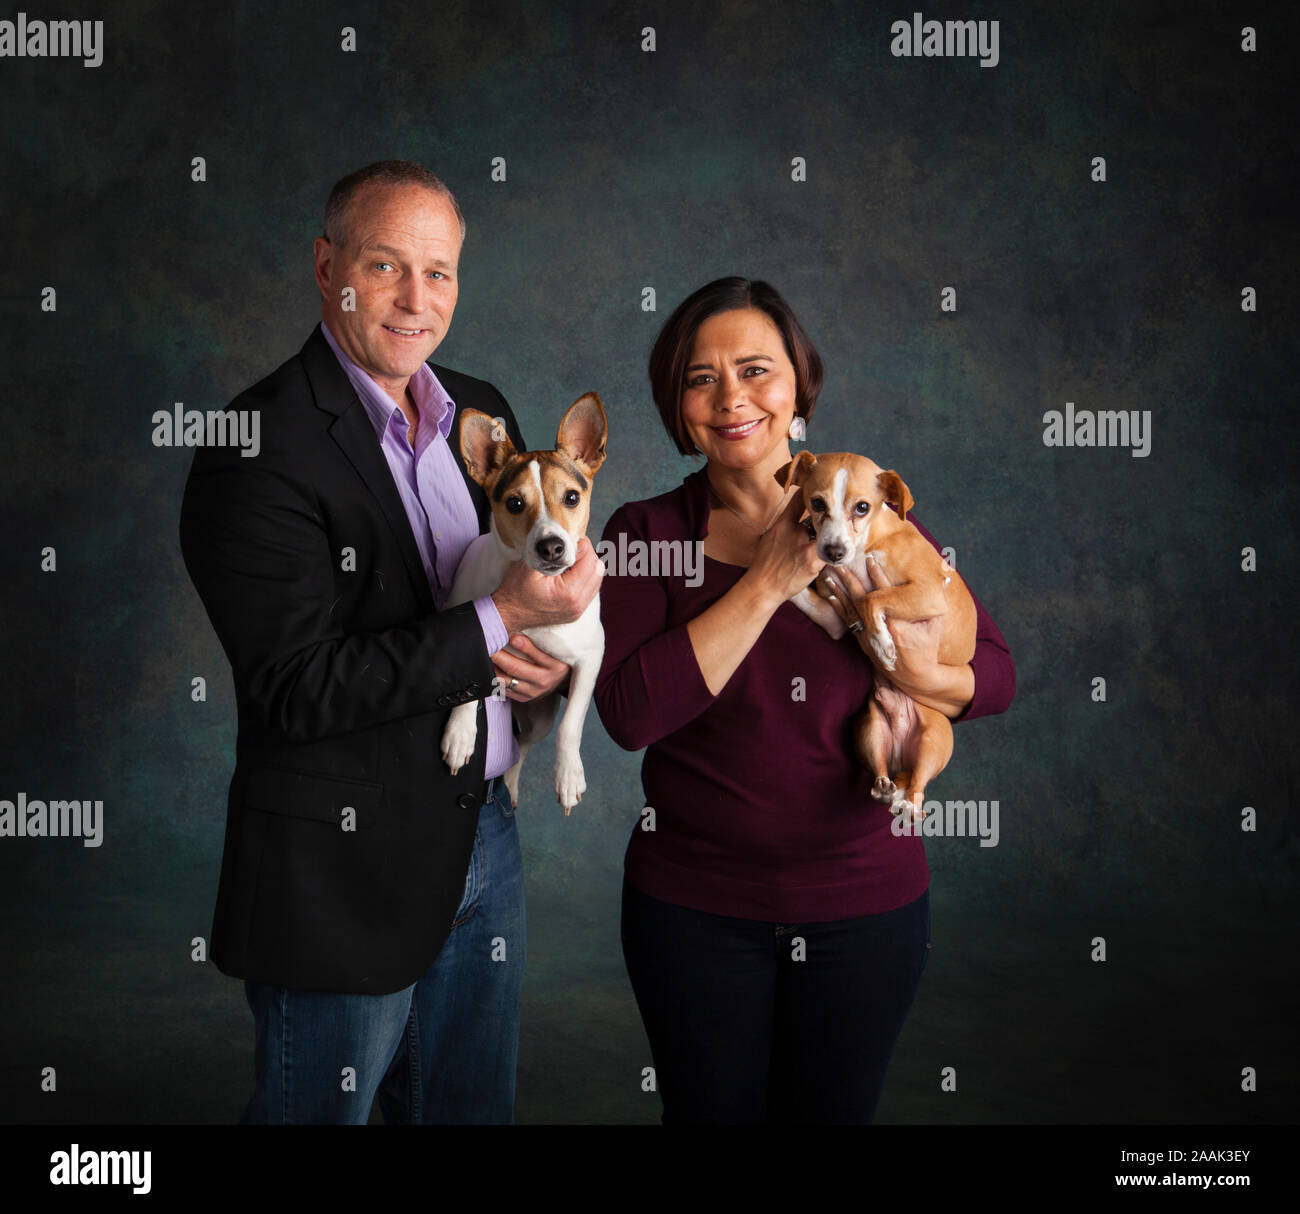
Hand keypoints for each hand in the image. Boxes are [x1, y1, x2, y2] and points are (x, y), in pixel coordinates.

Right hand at [492, 536, 603, 634]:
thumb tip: (573, 542)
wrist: (507, 614)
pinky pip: (590, 590)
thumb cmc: (515, 590)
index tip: (569, 540)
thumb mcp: (533, 565)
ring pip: (596, 580)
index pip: (589, 560)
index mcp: (569, 592)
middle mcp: (578, 604)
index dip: (582, 545)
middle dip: (586, 555)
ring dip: (586, 567)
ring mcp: (578, 611)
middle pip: (597, 570)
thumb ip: (555, 553)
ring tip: (569, 561)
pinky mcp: (575, 613)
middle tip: (570, 549)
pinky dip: (583, 578)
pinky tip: (570, 574)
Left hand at [492, 634, 570, 701]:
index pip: (536, 655)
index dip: (522, 645)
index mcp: (556, 666)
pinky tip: (491, 668)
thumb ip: (538, 641)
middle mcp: (544, 681)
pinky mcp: (524, 698)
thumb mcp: (556, 649)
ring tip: (484, 656)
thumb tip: (515, 634)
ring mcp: (533, 692)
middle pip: (515, 668)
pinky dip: (496, 679)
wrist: (564, 680)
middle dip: (499, 655)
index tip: (510, 636)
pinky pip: (505, 690)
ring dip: (493, 668)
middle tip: (487, 644)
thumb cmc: (557, 659)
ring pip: (506, 681)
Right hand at [744, 488, 824, 607]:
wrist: (763, 586)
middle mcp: (794, 532)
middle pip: (818, 519)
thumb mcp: (769, 538)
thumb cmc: (765, 564)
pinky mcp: (813, 561)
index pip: (798, 501)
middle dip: (825, 521)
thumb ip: (784, 526)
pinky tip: (836, 554)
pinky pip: (829, 552)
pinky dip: (833, 553)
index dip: (809, 494)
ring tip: (836, 539)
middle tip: (836, 515)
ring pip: (826, 535)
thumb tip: (794, 520)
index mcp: (782, 525)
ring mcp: (804, 546)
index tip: (816, 490)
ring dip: (830, 538)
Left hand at [824, 558, 945, 699]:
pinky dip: (839, 607)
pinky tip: (831, 595)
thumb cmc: (927, 648)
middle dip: (850, 579)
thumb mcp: (934, 626)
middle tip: (840, 563)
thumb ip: (935, 603)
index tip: (869, 558)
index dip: (877, 575)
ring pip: (850, 609)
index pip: (885, 593)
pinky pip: (848, 621)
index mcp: (897, 624)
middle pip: (861, 599)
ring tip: (829, 574)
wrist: (914, 677)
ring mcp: (868, 637)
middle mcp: (879, 630)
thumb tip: (945, 578)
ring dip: (839, 591)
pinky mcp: (862, 642)